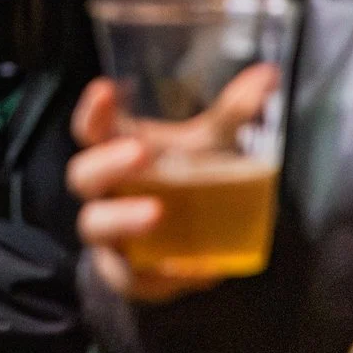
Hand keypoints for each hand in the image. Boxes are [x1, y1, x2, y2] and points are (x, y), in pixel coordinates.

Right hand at [66, 65, 278, 303]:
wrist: (182, 241)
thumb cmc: (186, 179)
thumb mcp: (208, 145)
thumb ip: (232, 114)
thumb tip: (269, 74)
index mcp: (114, 152)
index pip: (89, 128)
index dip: (92, 110)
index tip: (106, 88)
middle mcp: (103, 192)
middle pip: (83, 175)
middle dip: (106, 163)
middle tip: (140, 153)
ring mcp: (110, 235)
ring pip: (95, 226)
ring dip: (122, 218)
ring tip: (157, 212)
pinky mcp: (128, 274)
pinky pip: (132, 277)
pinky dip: (160, 275)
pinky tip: (195, 269)